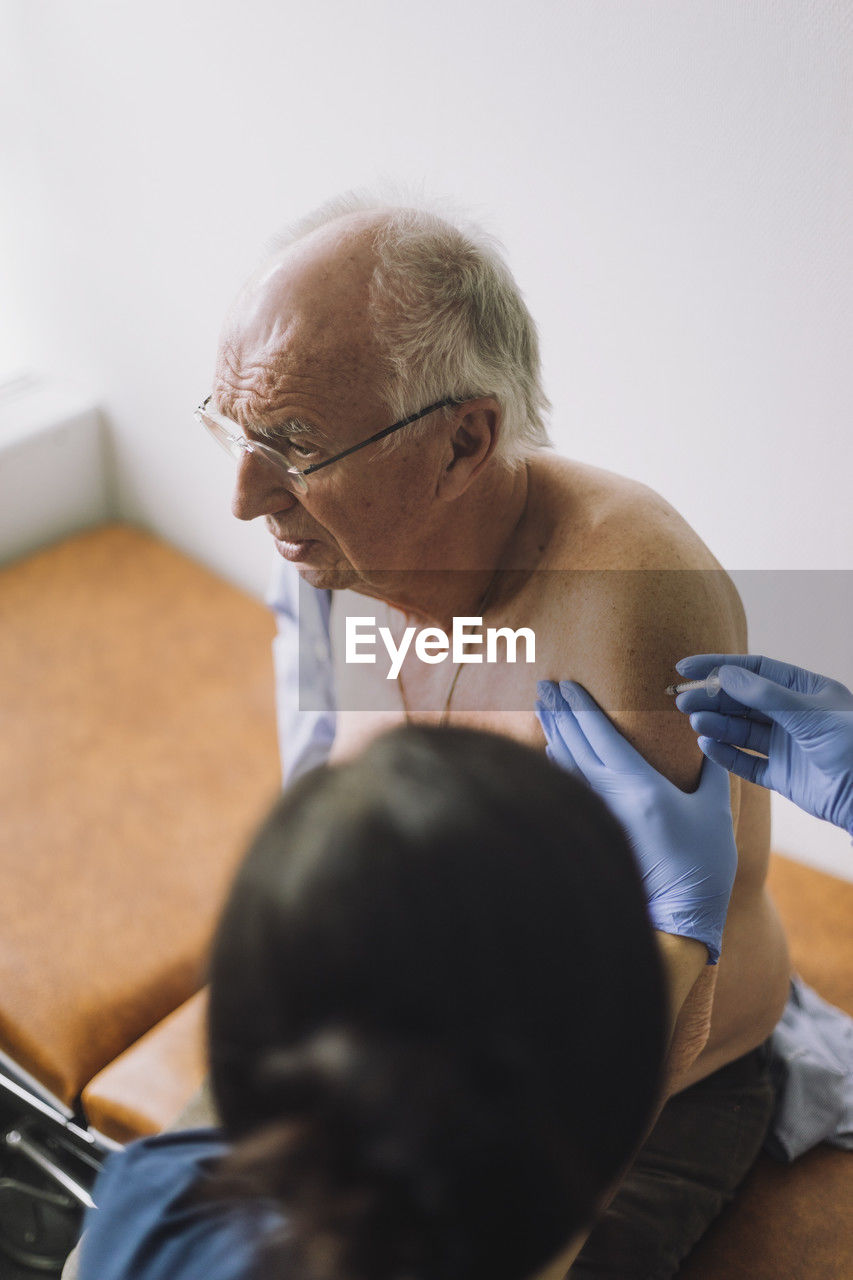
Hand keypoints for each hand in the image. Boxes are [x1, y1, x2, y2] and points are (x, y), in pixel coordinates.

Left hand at [535, 680, 736, 964]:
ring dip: (552, 733)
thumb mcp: (714, 813)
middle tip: (542, 687)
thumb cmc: (702, 866)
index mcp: (638, 785)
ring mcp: (597, 815)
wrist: (680, 918)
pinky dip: (557, 764)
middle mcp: (609, 796)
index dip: (579, 705)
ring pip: (565, 765)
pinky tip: (550, 752)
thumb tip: (706, 741)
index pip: (599, 733)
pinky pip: (568, 788)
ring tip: (540, 709)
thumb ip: (710, 773)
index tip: (564, 684)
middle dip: (557, 712)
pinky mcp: (593, 832)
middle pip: (574, 743)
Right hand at [674, 654, 852, 835]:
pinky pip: (747, 762)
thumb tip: (724, 674)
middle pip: (744, 701)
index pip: (755, 671)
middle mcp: (794, 716)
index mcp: (805, 691)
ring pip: (742, 731)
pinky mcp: (783, 776)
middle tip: (682, 700)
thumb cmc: (852, 746)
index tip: (687, 669)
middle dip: (713, 699)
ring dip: (717, 725)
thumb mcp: (809, 713)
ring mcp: (787, 746)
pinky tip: (707, 746)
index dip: (719, 667)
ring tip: (695, 721)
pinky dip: (726, 755)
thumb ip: (765, 695)